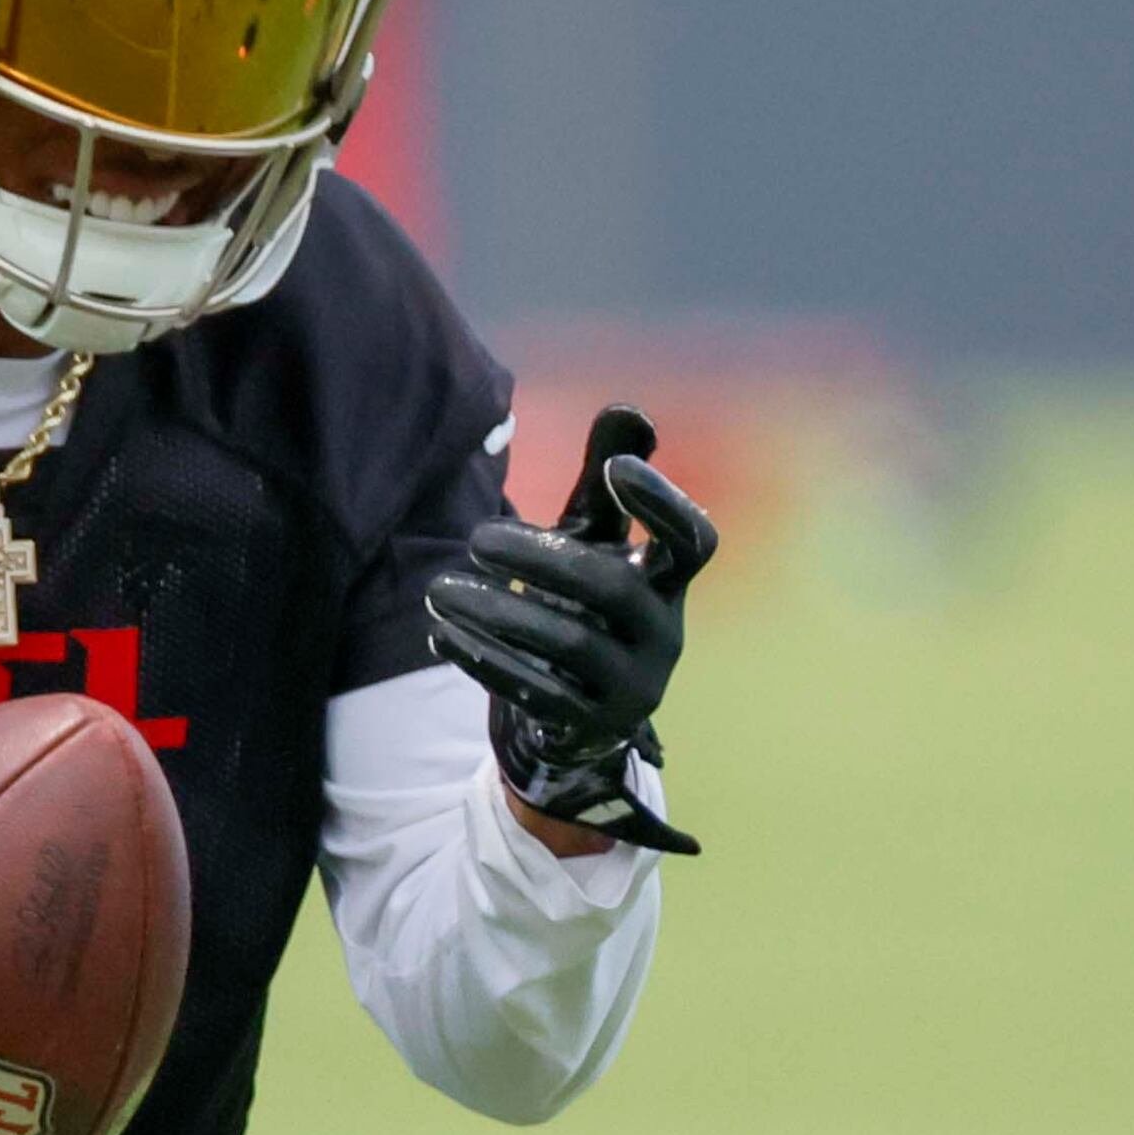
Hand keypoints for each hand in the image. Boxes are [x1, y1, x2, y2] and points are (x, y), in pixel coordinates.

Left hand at [423, 403, 718, 855]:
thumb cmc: (586, 601)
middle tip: (476, 537)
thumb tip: (628, 409)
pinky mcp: (587, 725)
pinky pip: (534, 693)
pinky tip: (439, 632)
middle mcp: (663, 635)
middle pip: (613, 589)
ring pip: (568, 645)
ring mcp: (630, 686)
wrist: (579, 708)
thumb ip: (603, 479)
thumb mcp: (595, 540)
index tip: (616, 470)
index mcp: (668, 582)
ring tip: (438, 590)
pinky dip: (482, 659)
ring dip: (496, 612)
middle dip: (541, 558)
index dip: (665, 503)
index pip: (695, 541)